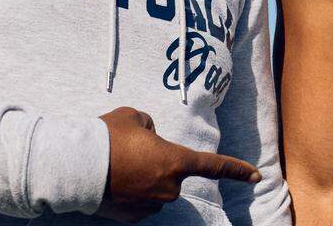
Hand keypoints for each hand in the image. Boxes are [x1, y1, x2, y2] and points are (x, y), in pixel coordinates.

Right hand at [95, 107, 260, 222]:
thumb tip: (150, 137)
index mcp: (175, 161)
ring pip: (155, 189)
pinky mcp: (133, 218)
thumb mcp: (134, 117)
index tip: (256, 177)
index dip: (236, 170)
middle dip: (158, 163)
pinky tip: (113, 182)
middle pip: (172, 174)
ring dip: (143, 178)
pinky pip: (140, 202)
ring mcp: (151, 205)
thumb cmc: (108, 136)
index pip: (213, 166)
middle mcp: (168, 188)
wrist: (76, 166)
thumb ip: (150, 125)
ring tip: (117, 165)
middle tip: (130, 151)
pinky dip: (131, 193)